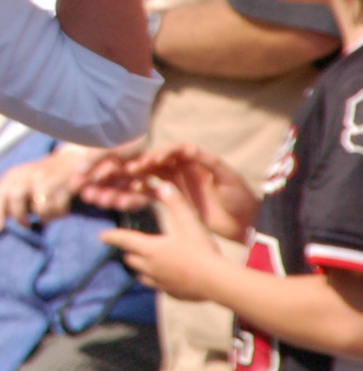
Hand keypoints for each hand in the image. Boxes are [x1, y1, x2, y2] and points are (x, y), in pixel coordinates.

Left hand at [0, 145, 101, 230]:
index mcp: (13, 175)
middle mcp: (26, 173)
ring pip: (39, 207)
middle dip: (20, 216)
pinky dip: (58, 213)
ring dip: (44, 216)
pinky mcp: (62, 183)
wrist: (70, 161)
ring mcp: (45, 177)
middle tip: (26, 224)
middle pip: (15, 198)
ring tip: (47, 215)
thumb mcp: (23, 184)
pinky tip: (60, 209)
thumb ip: (10, 199)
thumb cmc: (43, 179)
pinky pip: (57, 207)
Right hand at [93, 144, 257, 239]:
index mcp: (197, 161)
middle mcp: (185, 169)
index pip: (175, 151)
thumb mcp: (228, 178)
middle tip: (131, 168)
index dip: (163, 152)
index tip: (154, 159)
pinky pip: (155, 192)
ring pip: (153, 175)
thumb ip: (210, 162)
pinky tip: (132, 191)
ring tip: (126, 178)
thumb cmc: (240, 198)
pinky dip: (143, 190)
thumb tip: (189, 148)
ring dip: (139, 175)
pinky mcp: (175, 199)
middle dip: (145, 163)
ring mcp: (178, 184)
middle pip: (160, 161)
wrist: (245, 223)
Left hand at [100, 178, 226, 300]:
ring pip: (141, 276)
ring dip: (141, 268)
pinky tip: (166, 277)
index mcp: (150, 249)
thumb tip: (162, 185)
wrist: (217, 282)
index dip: (112, 236)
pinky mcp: (172, 294)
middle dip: (129, 252)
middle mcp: (150, 267)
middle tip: (131, 246)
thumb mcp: (189, 222)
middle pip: (130, 259)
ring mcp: (160, 283)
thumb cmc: (201, 250)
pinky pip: (158, 287)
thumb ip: (175, 203)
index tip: (101, 236)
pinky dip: (158, 281)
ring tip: (146, 262)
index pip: (124, 240)